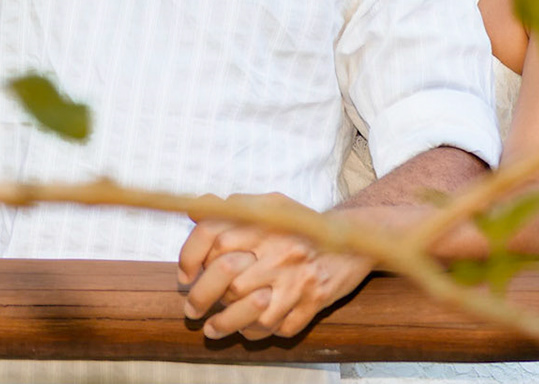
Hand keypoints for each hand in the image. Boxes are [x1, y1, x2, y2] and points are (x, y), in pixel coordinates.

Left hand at [177, 195, 372, 340]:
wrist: (353, 239)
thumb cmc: (303, 224)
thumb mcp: (270, 205)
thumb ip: (233, 207)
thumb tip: (194, 211)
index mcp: (265, 222)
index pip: (214, 235)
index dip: (190, 256)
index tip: (185, 275)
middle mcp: (279, 250)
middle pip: (227, 279)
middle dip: (201, 298)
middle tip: (192, 309)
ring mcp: (297, 278)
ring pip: (250, 311)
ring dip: (225, 325)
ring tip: (212, 329)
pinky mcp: (313, 302)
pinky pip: (279, 328)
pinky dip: (259, 333)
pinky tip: (249, 331)